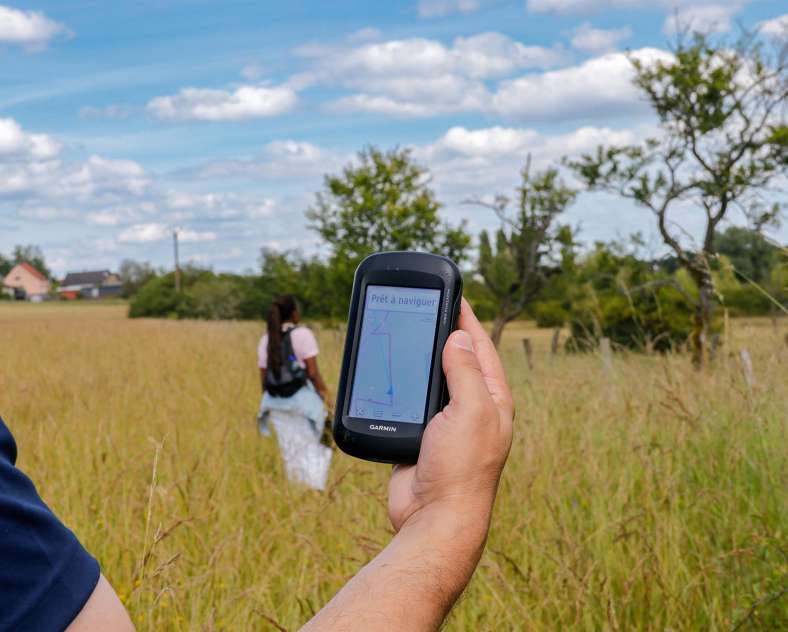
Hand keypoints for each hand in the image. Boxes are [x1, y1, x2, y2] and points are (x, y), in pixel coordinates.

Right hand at [304, 301, 512, 630]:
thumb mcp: (471, 411)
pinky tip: (389, 373)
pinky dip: (401, 386)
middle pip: (455, 360)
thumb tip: (459, 337)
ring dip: (419, 360)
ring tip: (404, 334)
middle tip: (422, 309)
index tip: (452, 296)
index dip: (467, 320)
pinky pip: (411, 402)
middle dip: (441, 335)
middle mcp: (472, 408)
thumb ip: (466, 372)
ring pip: (431, 380)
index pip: (481, 348)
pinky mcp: (421, 435)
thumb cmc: (461, 469)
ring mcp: (446, 423)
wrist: (433, 517)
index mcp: (492, 399)